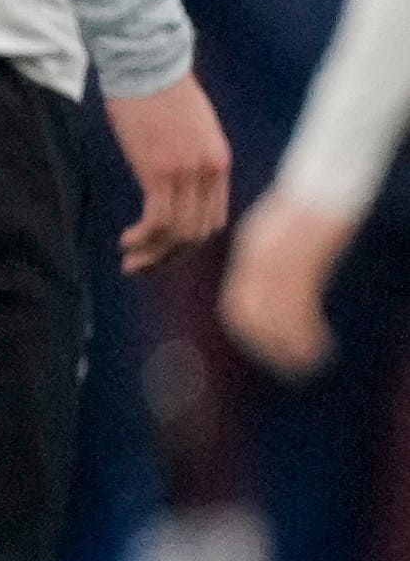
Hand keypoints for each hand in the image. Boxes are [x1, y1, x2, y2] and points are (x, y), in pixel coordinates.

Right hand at [106, 71, 231, 274]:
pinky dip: (144, 238)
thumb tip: (175, 175)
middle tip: (145, 266)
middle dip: (171, 257)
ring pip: (178, 233)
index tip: (163, 249)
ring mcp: (186, 172)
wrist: (147, 63)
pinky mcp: (159, 170)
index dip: (189, 242)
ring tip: (132, 262)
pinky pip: (157, 219)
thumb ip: (190, 155)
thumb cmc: (160, 89)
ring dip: (154, 254)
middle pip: (198, 233)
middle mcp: (209, 172)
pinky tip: (127, 241)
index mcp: (219, 162)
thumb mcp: (190, 127)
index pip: (213, 219)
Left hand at [224, 185, 350, 373]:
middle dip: (265, 346)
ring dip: (287, 347)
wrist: (316, 193)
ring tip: (304, 366)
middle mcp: (258, 268)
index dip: (247, 332)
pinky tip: (323, 348)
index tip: (260, 348)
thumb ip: (258, 266)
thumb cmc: (292, 213)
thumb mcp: (264, 238)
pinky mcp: (304, 269)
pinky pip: (302, 310)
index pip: (237, 308)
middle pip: (250, 318)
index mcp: (249, 263)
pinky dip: (309, 334)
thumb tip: (257, 287)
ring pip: (275, 318)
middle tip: (285, 366)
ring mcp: (279, 269)